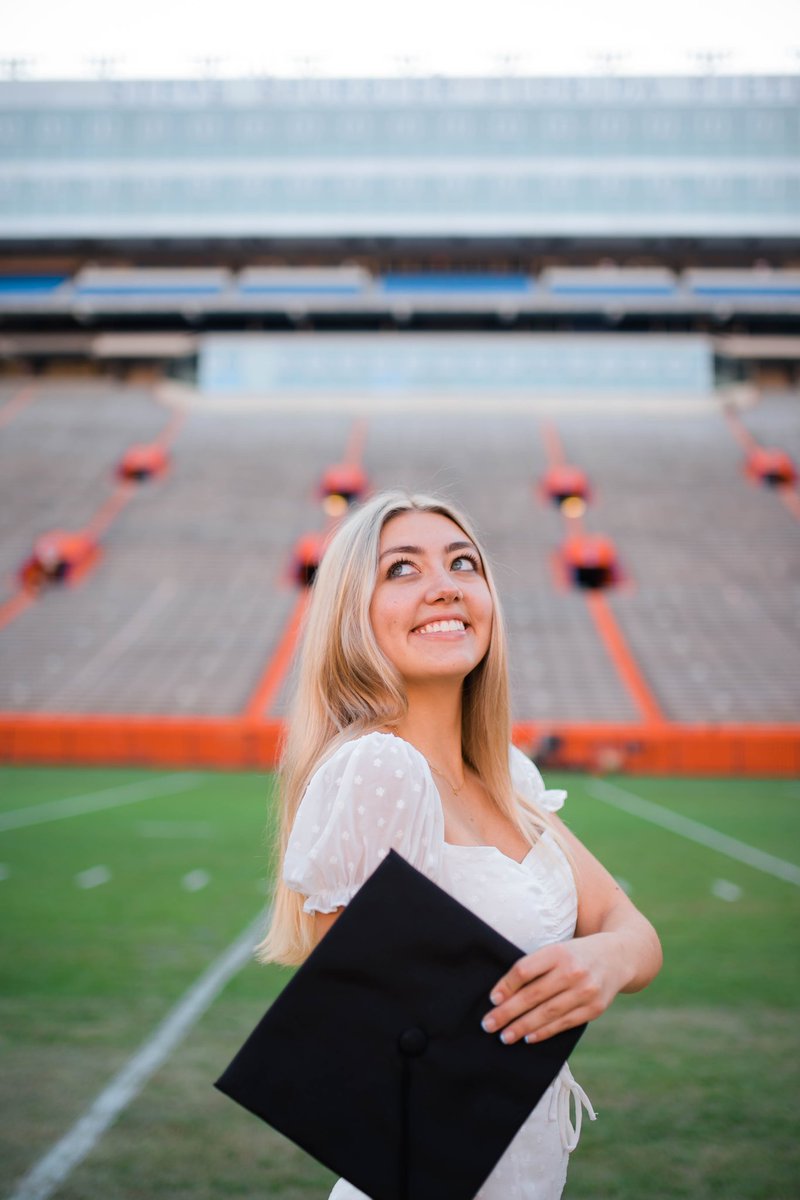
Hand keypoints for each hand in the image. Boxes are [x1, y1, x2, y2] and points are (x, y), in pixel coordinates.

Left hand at [481, 934, 631, 1044]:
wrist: (619, 956)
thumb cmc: (577, 954)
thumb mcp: (558, 950)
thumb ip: (536, 966)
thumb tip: (504, 993)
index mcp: (558, 952)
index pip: (525, 970)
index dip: (506, 986)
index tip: (492, 999)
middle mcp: (572, 971)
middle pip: (533, 995)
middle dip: (507, 1012)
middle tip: (488, 1024)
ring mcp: (585, 991)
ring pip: (547, 1013)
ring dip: (522, 1027)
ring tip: (505, 1036)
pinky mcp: (594, 1008)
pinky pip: (564, 1023)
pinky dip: (544, 1032)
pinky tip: (528, 1037)